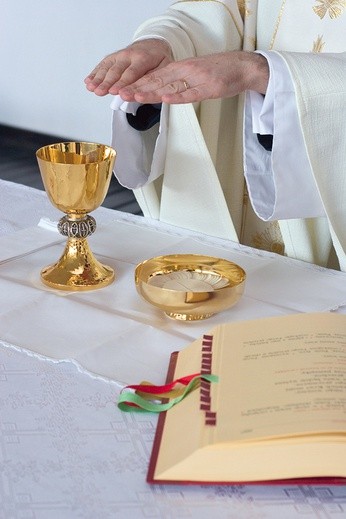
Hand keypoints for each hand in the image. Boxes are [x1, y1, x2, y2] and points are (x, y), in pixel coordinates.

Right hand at [84, 39, 172, 96]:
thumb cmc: (158, 59)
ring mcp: (119, 55)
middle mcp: (129, 55)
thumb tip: (149, 91)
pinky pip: (103, 65)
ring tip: (91, 88)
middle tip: (100, 92)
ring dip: (98, 78)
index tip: (116, 92)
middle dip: (107, 82)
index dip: (123, 83)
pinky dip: (95, 73)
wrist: (152, 44)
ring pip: (107, 67)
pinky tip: (88, 81)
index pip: (132, 73)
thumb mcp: (164, 67)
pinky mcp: (113, 57)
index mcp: (143, 58)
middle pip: (116, 71)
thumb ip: (156, 78)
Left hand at [118, 51, 268, 103]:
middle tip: (122, 94)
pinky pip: (191, 93)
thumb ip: (177, 83)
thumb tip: (159, 91)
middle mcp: (185, 71)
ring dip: (152, 92)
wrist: (242, 67)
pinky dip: (177, 96)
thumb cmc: (219, 72)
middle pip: (158, 81)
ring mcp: (196, 79)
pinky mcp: (208, 87)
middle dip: (139, 88)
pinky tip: (165, 99)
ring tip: (136, 96)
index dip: (138, 83)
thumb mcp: (194, 75)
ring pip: (171, 86)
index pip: (155, 76)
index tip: (123, 89)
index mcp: (181, 68)